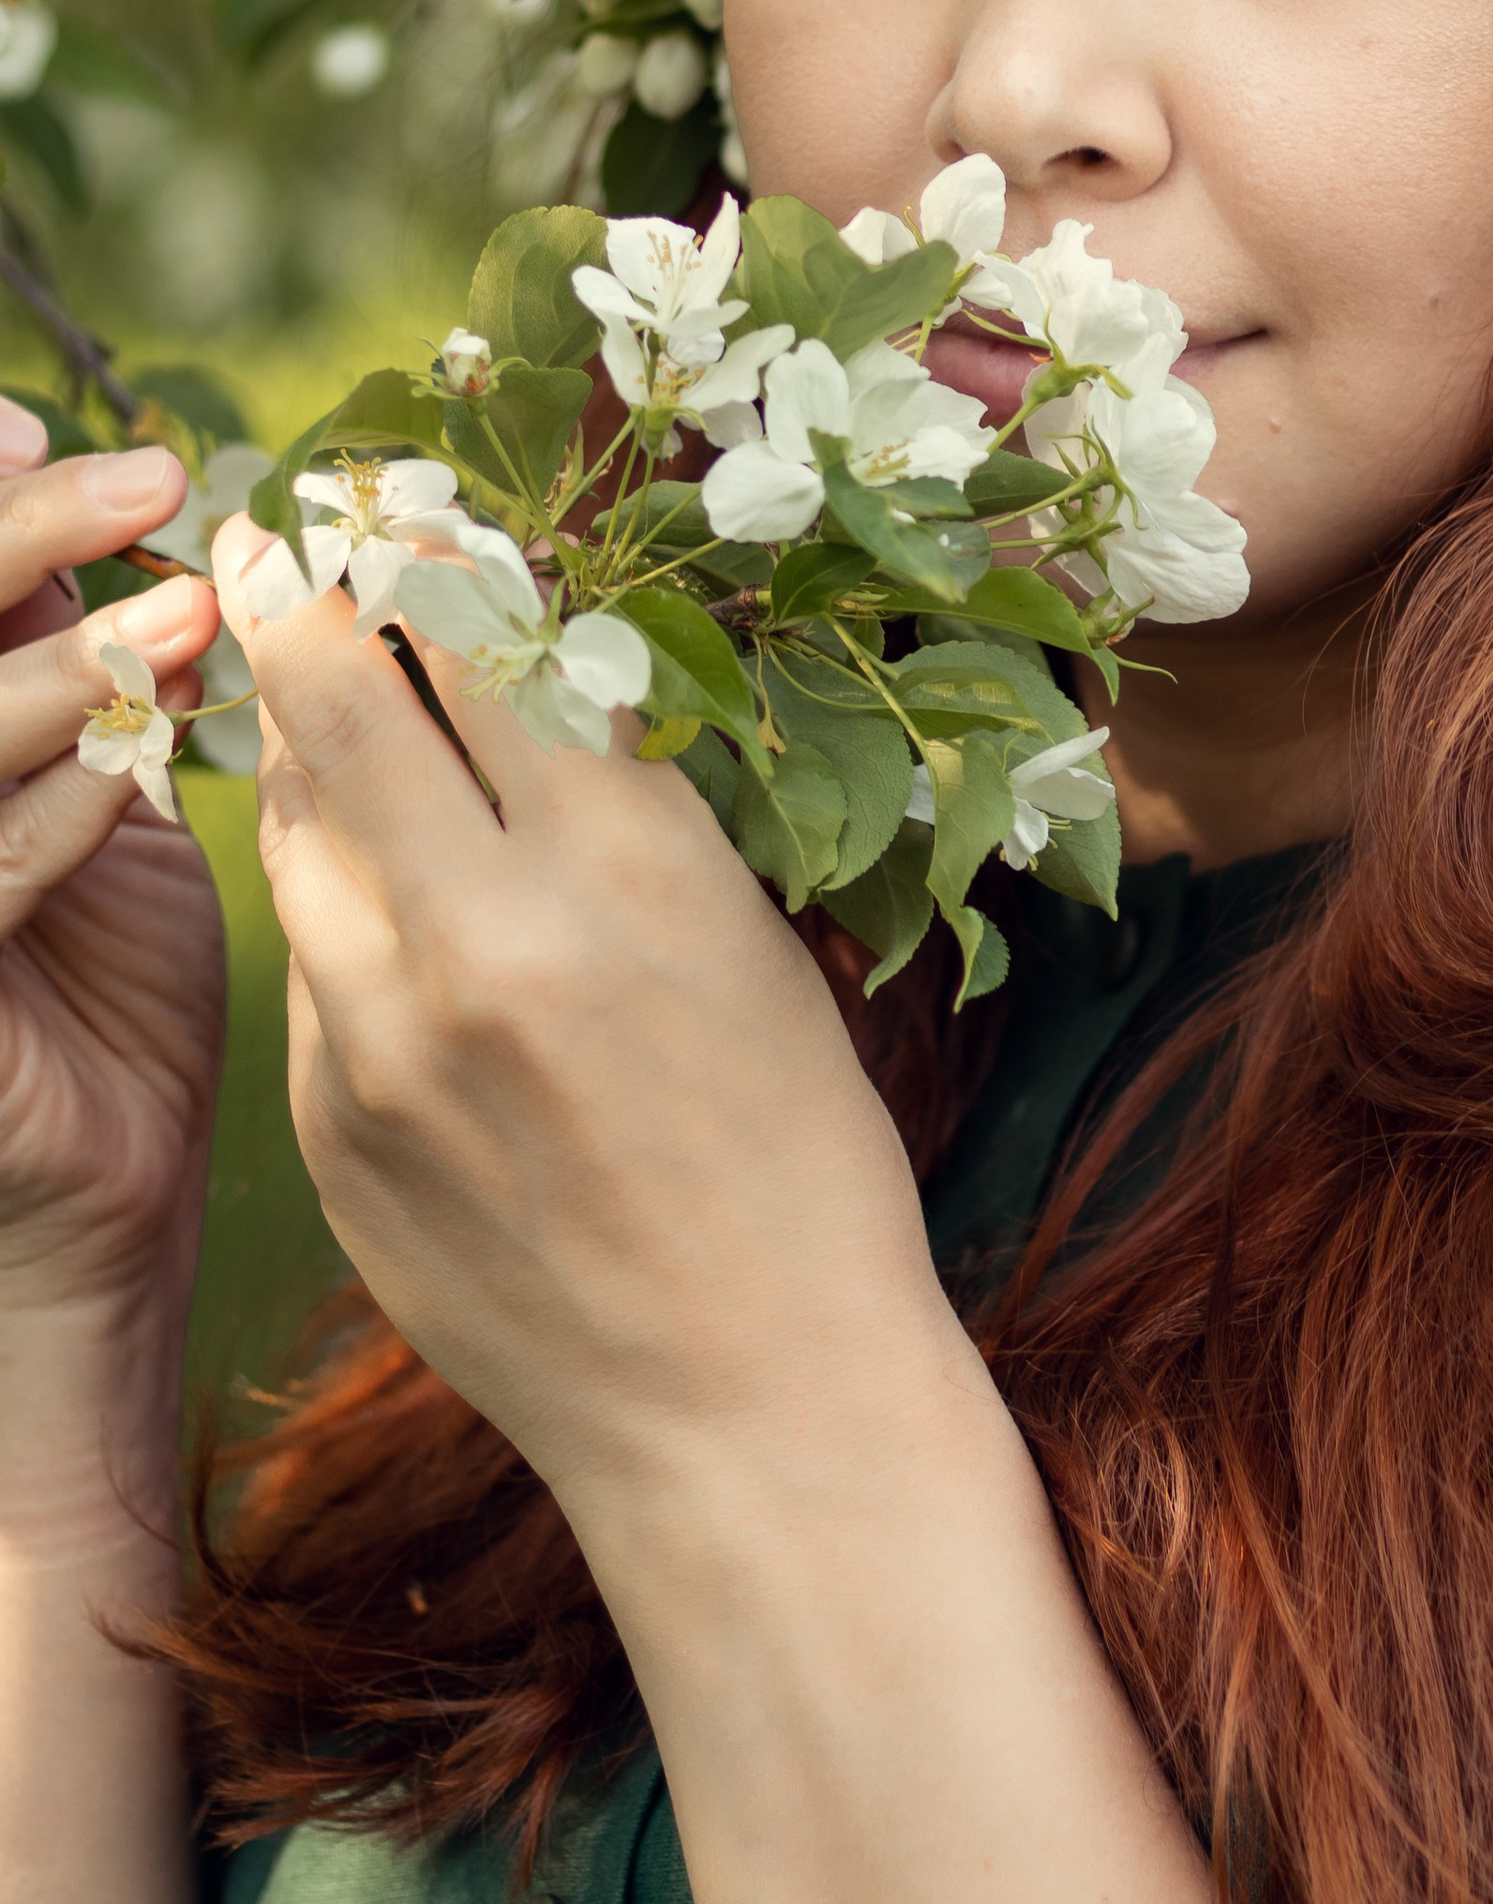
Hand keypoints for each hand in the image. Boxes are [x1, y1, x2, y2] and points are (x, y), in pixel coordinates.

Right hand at [0, 417, 226, 1335]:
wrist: (91, 1226)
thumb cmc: (112, 1008)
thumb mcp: (101, 813)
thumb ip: (95, 681)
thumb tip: (148, 521)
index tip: (52, 429)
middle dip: (9, 540)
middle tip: (144, 484)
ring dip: (49, 672)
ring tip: (184, 621)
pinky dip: (41, 823)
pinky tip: (124, 778)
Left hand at [210, 517, 960, 1518]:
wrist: (745, 1405)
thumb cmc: (796, 1154)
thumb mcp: (747, 936)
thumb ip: (619, 799)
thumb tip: (514, 661)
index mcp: (625, 869)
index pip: (480, 637)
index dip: (427, 549)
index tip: (400, 498)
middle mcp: (480, 936)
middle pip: (335, 692)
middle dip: (304, 592)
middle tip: (286, 532)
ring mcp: (379, 1039)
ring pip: (291, 821)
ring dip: (307, 745)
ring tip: (329, 700)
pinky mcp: (327, 1125)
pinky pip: (311, 959)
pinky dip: (340, 902)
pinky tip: (393, 902)